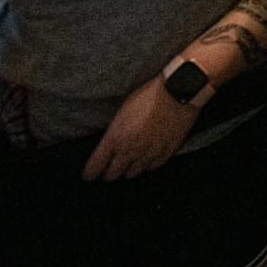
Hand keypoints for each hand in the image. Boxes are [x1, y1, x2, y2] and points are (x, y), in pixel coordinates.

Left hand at [81, 74, 200, 181]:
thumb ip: (115, 132)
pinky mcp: (166, 153)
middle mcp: (130, 151)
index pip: (96, 166)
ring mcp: (149, 154)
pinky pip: (151, 167)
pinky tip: (145, 159)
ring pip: (132, 173)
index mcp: (115, 138)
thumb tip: (110, 144)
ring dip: (127, 169)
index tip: (88, 175)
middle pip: (113, 174)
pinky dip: (146, 165)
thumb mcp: (123, 110)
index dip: (89, 173)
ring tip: (127, 164)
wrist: (178, 92)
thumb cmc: (149, 95)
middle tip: (108, 169)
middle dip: (108, 172)